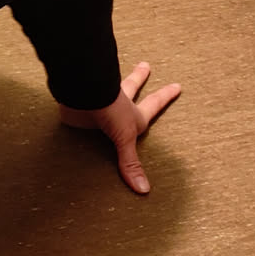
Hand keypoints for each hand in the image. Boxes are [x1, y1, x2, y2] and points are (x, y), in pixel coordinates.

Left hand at [57, 62, 180, 195]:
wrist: (84, 95)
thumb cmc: (110, 110)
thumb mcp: (126, 137)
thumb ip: (130, 163)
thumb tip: (144, 190)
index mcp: (133, 114)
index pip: (154, 104)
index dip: (166, 97)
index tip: (177, 86)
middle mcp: (119, 106)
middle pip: (133, 87)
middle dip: (140, 78)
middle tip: (145, 65)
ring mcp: (101, 104)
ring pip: (111, 89)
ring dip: (115, 82)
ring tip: (113, 74)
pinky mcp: (82, 108)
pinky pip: (84, 107)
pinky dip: (83, 103)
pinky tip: (77, 102)